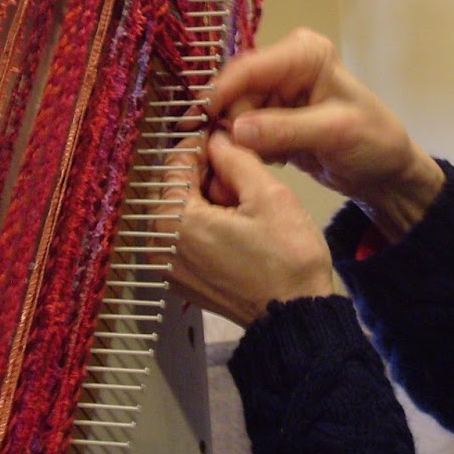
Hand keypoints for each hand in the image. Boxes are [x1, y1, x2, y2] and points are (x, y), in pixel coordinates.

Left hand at [165, 132, 334, 326]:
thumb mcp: (269, 195)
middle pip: (177, 187)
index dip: (204, 142)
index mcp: (173, 220)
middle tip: (247, 178)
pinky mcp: (182, 279)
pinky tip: (240, 229)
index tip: (229, 135)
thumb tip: (216, 138)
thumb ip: (236, 158)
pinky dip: (209, 224)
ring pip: (183, 211)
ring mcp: (168, 266)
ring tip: (247, 206)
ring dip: (211, 200)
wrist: (295, 318)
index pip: (175, 161)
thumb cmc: (287, 258)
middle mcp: (158, 244)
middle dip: (209, 175)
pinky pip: (188, 236)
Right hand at [207, 28, 443, 238]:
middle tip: (229, 157)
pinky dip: (246, 149)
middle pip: (235, 92)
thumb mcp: (335, 133)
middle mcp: (285, 66)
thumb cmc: (374, 142)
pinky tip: (266, 163)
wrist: (386, 172)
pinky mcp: (271, 118)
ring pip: (233, 114)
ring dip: (237, 141)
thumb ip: (285, 129)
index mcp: (304, 54)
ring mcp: (276, 92)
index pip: (249, 68)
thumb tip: (235, 129)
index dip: (219, 94)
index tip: (196, 124)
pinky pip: (242, 131)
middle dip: (228, 124)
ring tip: (256, 163)